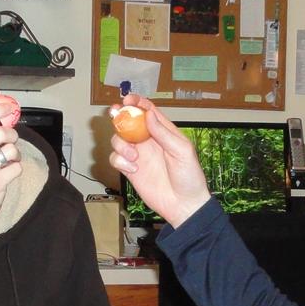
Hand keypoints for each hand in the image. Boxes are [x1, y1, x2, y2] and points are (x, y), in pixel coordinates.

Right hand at [106, 95, 211, 227]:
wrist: (184, 205)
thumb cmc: (189, 177)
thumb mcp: (182, 151)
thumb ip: (164, 133)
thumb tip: (148, 114)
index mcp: (163, 132)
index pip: (147, 111)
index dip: (136, 103)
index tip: (128, 100)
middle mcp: (148, 141)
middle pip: (128, 122)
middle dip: (119, 116)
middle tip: (115, 114)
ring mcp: (138, 155)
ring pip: (118, 140)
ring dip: (121, 144)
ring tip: (133, 157)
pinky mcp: (130, 170)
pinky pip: (116, 159)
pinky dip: (120, 161)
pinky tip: (133, 170)